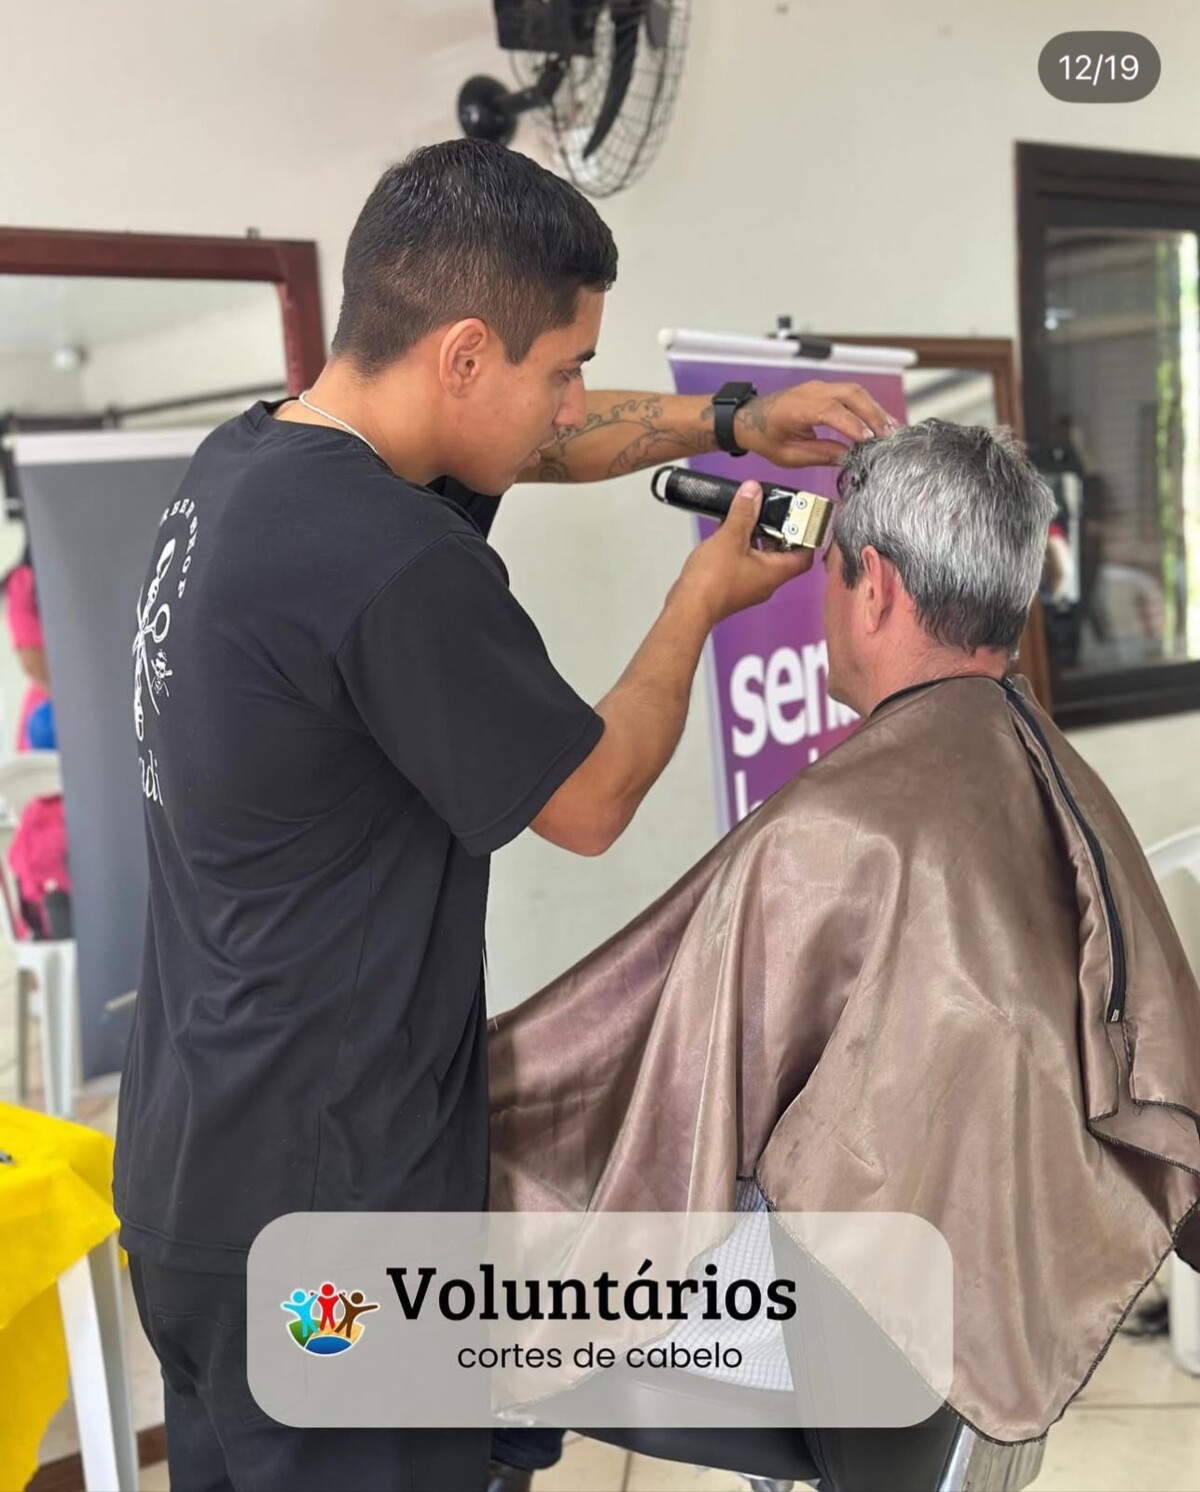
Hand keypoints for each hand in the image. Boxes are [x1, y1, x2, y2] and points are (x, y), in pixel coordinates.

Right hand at [676, 481, 812, 625]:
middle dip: (777, 533)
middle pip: (782, 555)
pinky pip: (743, 565)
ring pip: (761, 559)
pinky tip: (727, 536)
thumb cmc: (711, 583)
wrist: (688, 607)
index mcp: (774, 572)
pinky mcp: (731, 588)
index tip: (799, 520)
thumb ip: (743, 513)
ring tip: (746, 520)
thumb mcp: (730, 538)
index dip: (805, 537)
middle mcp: (765, 583)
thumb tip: (753, 494)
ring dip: (756, 540)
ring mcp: (748, 587)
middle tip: (771, 514)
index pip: (804, 557)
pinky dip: (740, 549)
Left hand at [734, 381, 898, 466]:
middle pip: (851, 395)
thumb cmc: (765, 436)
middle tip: (888, 436)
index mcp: (799, 408)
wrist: (748, 419)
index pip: (833, 412)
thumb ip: (820, 454)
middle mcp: (811, 392)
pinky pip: (850, 392)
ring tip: (889, 429)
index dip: (853, 425)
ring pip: (854, 391)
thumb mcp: (790, 455)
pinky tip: (877, 419)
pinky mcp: (824, 389)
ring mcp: (818, 387)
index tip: (869, 440)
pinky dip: (866, 405)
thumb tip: (847, 456)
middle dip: (873, 415)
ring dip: (874, 409)